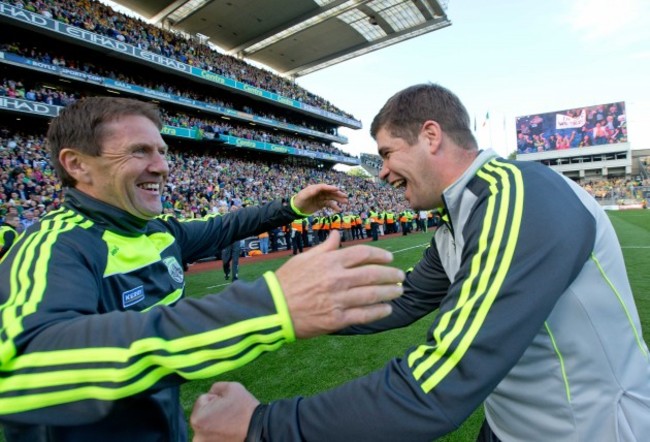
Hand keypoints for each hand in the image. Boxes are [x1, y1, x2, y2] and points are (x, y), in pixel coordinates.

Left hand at [191, 382, 258, 441]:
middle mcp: (197, 434)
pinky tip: (229, 430)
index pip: (203, 399)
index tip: (228, 404)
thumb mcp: (230, 387)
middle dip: (213, 411)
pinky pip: (212, 434)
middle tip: (229, 413)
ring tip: (230, 422)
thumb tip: (210, 393)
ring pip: (207, 424)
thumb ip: (215, 387)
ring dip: (215, 422)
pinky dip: (219, 431)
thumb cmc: (244, 408)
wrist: (259, 428)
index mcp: (198, 418)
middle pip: (203, 413)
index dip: (216, 398)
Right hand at [275, 230, 403, 337]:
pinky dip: (378, 311)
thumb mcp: (304, 258)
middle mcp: (337, 278)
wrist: (272, 308)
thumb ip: (324, 248)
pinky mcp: (337, 319)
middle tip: (401, 277)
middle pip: (372, 274)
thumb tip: (337, 235)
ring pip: (372, 294)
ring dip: (389, 293)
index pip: (362, 254)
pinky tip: (387, 309)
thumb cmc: (286, 281)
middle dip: (390, 275)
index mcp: (330, 261)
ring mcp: (338, 299)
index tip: (389, 258)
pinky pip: (364, 314)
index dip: (380, 255)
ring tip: (399, 291)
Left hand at [292, 184, 347, 214]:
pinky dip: (334, 207)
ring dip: (339, 200)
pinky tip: (339, 210)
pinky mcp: (322, 204)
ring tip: (346, 202)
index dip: (331, 188)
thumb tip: (317, 188)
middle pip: (330, 192)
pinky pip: (329, 204)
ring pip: (331, 198)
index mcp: (315, 188)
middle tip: (345, 196)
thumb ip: (310, 192)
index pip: (324, 187)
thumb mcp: (303, 196)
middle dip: (338, 194)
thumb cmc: (299, 201)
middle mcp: (319, 192)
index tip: (337, 189)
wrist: (296, 209)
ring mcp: (321, 198)